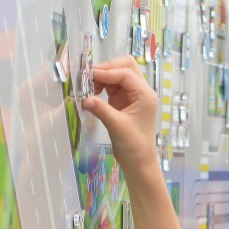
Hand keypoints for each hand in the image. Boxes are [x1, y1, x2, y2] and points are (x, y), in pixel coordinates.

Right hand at [81, 56, 158, 176]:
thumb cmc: (134, 145)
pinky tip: (93, 92)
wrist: (139, 162)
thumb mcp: (117, 126)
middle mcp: (141, 91)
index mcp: (145, 94)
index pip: (125, 73)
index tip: (89, 76)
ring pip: (118, 74)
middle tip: (90, 77)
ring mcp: (132, 95)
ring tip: (89, 85)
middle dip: (107, 68)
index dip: (107, 72)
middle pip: (125, 66)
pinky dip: (103, 85)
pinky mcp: (124, 101)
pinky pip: (113, 85)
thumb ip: (101, 110)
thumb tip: (84, 98)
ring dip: (104, 76)